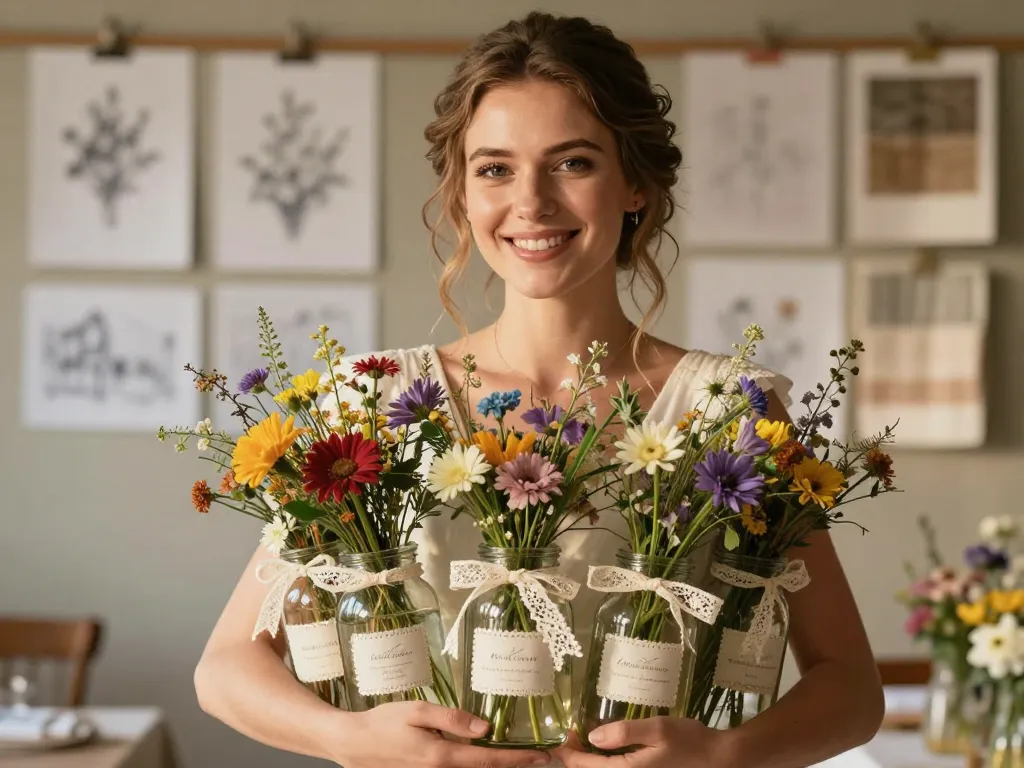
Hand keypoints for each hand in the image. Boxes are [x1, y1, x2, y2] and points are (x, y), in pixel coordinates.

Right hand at [326, 701, 551, 767]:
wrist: (353, 745)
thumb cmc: (384, 723)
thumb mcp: (418, 712)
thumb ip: (453, 719)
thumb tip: (486, 729)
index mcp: (443, 757)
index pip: (490, 760)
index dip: (519, 759)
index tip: (544, 756)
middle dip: (516, 764)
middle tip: (543, 756)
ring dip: (499, 765)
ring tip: (523, 756)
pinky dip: (479, 766)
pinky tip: (489, 756)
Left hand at [555, 718, 731, 766]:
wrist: (718, 759)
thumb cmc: (689, 742)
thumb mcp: (657, 729)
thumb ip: (624, 732)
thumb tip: (593, 736)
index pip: (587, 767)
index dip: (569, 753)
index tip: (563, 736)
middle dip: (577, 757)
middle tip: (573, 734)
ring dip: (590, 760)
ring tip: (586, 738)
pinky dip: (605, 761)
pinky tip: (607, 745)